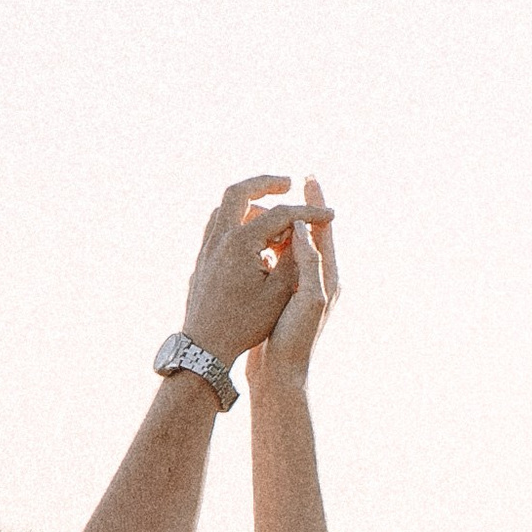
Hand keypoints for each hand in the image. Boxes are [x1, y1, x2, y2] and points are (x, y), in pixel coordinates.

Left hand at [182, 176, 306, 371]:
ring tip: (274, 218)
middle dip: (267, 184)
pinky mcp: (202, 259)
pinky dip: (238, 220)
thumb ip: (294, 258)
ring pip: (226, 207)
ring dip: (251, 204)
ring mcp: (206, 247)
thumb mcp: (278, 293)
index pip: (281, 214)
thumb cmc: (244, 324)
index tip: (330, 215)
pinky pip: (219, 225)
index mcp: (241, 242)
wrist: (205, 347)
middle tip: (288, 183)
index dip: (309, 213)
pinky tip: (252, 237)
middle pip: (241, 191)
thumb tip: (303, 232)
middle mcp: (220, 237)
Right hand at [250, 179, 336, 387]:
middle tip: (276, 192)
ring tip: (261, 210)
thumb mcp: (308, 297)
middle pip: (307, 236)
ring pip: (290, 249)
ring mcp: (299, 291)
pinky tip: (250, 241)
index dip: (316, 203)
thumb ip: (309, 261)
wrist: (281, 377)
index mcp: (328, 277)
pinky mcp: (282, 301)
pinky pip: (276, 265)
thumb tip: (303, 225)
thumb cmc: (296, 341)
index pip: (324, 230)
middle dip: (294, 212)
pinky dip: (266, 249)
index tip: (309, 177)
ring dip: (277, 229)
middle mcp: (317, 281)